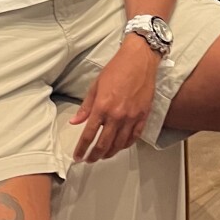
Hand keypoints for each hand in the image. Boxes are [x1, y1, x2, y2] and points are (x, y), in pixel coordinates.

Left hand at [71, 39, 158, 163]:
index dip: (81, 148)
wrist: (139, 60)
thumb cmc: (117, 68)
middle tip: (89, 159)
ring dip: (110, 153)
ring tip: (103, 155)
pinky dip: (126, 145)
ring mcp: (131, 117)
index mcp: (102, 107)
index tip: (78, 156)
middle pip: (104, 144)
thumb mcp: (96, 86)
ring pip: (119, 144)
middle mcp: (117, 115)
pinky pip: (134, 137)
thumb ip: (86, 107)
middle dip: (94, 155)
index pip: (88, 135)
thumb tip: (76, 121)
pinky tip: (120, 146)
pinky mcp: (143, 116)